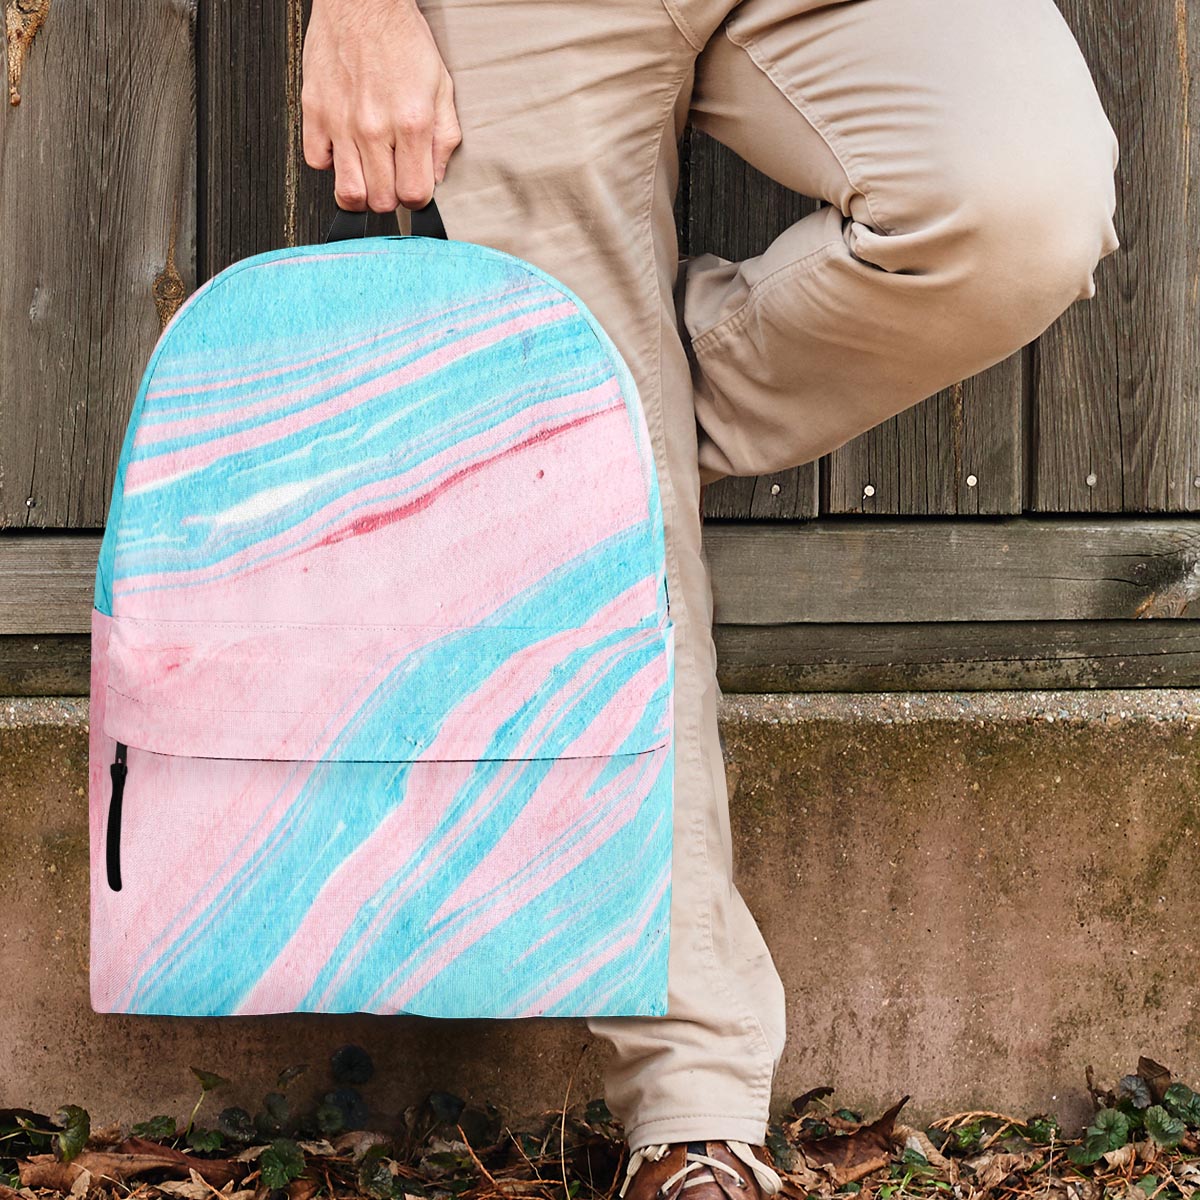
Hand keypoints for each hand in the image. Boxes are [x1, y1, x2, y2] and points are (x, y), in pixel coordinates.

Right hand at [301, 0, 462, 211]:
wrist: (362, 1)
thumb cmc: (401, 39)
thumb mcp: (441, 87)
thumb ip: (444, 137)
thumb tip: (437, 176)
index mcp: (411, 123)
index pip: (414, 194)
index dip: (417, 199)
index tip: (414, 188)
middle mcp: (374, 127)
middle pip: (381, 201)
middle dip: (390, 197)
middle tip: (392, 178)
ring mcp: (341, 122)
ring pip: (348, 192)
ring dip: (361, 192)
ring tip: (368, 175)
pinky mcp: (314, 111)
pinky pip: (316, 162)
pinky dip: (330, 163)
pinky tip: (343, 149)